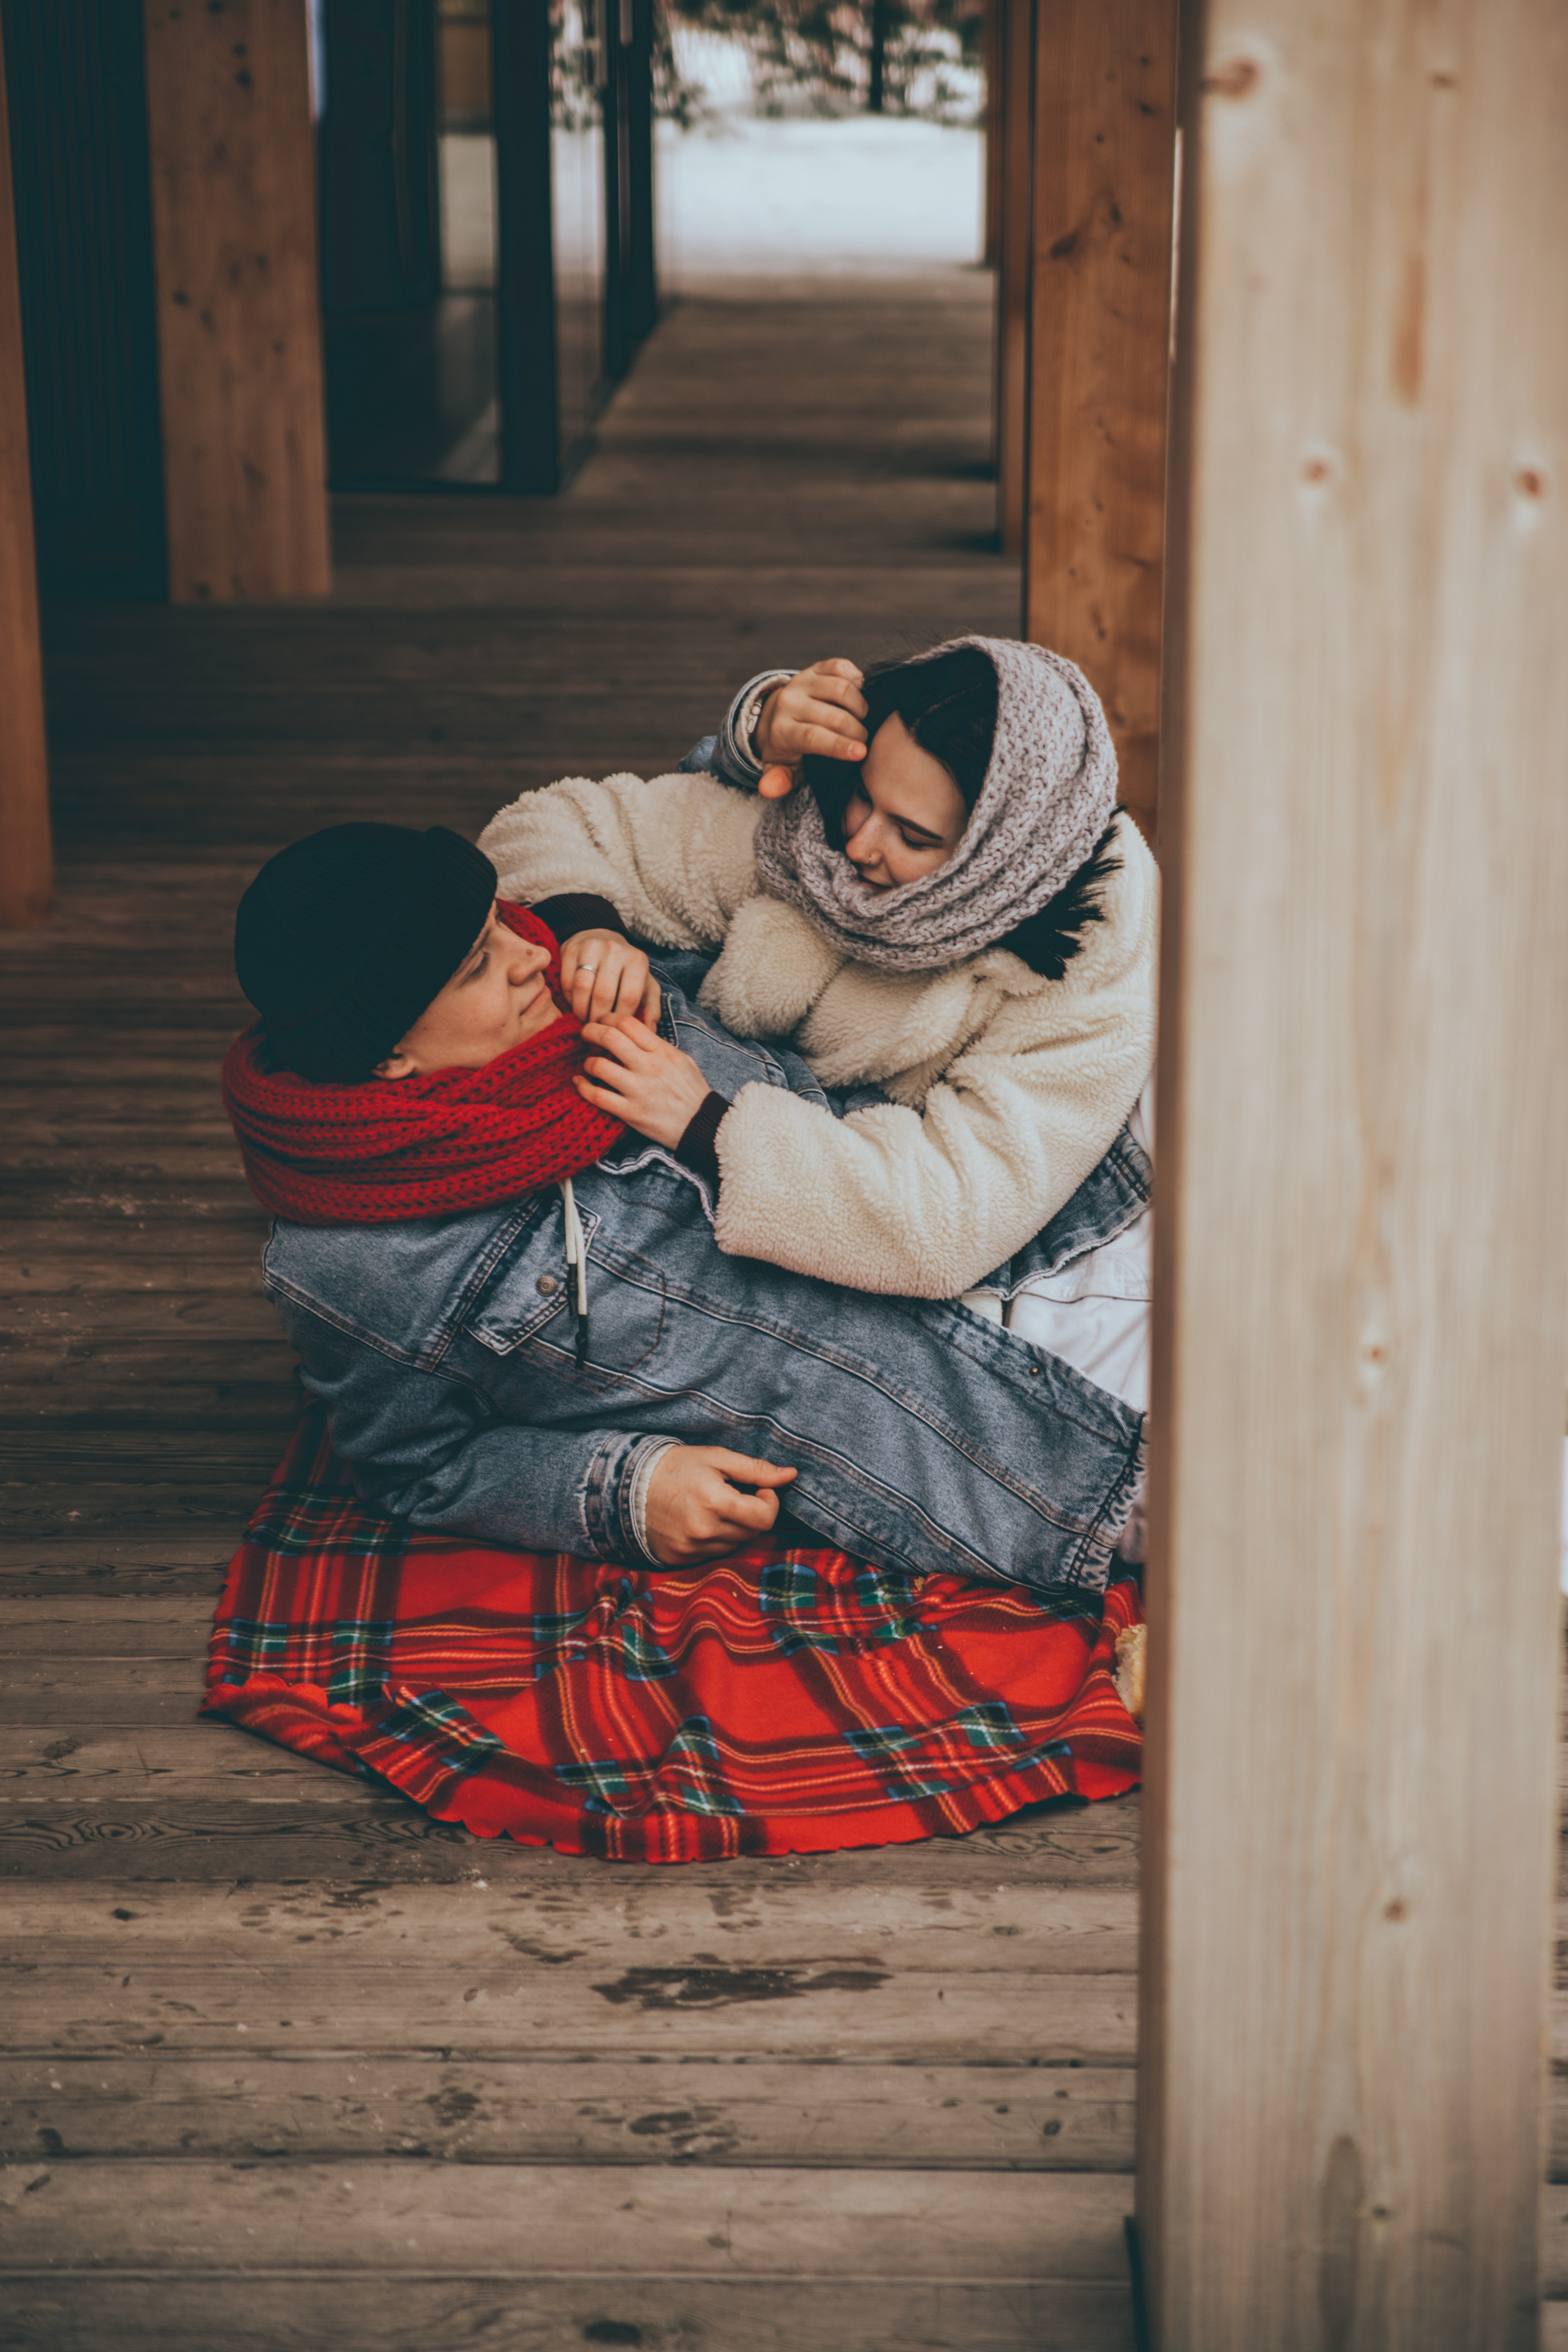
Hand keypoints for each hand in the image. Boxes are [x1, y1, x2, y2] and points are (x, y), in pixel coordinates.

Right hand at [559, 930, 661, 1026]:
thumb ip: (652, 1007)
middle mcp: (615, 951)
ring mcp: (591, 947)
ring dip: (581, 1011)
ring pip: (582, 988)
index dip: (619, 1019)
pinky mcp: (571, 949)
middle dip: (597, 1018)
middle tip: (596, 1027)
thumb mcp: (645, 983)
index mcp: (637, 960)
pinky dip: (569, 998)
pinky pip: (567, 982)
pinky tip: (576, 1004)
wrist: (601, 936)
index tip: (614, 1029)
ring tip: (584, 1019)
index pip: (629, 997)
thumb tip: (651, 1030)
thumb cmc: (625, 968)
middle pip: (603, 995)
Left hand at [576, 1013, 712, 1146]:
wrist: (703, 1126)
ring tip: (588, 1063)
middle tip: (585, 1034)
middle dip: (590, 1031)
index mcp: (663, 1051)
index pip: (628, 1023)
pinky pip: (598, 1096)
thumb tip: (638, 1034)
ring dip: (587, 1062)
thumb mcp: (683, 1061)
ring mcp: (638, 1090)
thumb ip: (660, 1046)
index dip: (609, 1017)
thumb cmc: (693, 1093)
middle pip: (609, 1037)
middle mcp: (649, 1067)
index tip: (602, 1021)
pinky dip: (583, 1087)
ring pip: (599, 1066)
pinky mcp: (630, 1112)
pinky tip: (579, 1082)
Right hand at [643, 1445, 797, 1564]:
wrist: (629, 1486)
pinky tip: (699, 1520)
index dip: (770, 1501)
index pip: (765, 1517)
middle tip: (733, 1494)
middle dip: (751, 1513)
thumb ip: (755, 1469)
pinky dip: (714, 1539)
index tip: (759, 1489)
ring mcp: (690, 1548)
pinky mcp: (680, 1559)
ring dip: (733, 1527)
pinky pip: (713, 1554)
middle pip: (752, 1532)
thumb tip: (791, 1475)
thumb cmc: (677, 1467)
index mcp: (715, 1501)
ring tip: (712, 1506)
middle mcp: (703, 1530)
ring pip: (735, 1544)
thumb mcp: (717, 1458)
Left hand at [753, 657, 867, 799]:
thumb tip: (768, 790)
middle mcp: (789, 701)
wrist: (781, 714)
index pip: (812, 737)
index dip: (839, 745)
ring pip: (841, 689)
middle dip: (856, 731)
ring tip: (861, 720)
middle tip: (863, 741)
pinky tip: (858, 698)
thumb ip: (778, 780)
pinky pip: (842, 667)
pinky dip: (857, 681)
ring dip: (860, 706)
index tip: (861, 753)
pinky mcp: (816, 667)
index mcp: (781, 730)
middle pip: (833, 716)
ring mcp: (803, 681)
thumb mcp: (781, 768)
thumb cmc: (789, 748)